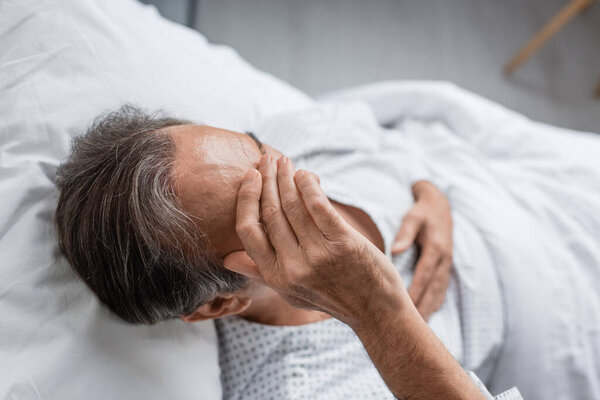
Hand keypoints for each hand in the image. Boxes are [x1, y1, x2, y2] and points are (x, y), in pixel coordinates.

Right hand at [228, 154, 407, 327]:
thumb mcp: (291, 293)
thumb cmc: (332, 297)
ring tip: (284, 162)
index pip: (249, 231)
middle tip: (266, 159)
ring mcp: (319, 255)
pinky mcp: (343, 243)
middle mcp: (294, 267)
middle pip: (271, 212)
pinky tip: (305, 174)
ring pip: (293, 206)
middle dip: (266, 180)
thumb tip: (228, 258)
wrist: (376, 311)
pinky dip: (309, 185)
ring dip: (286, 178)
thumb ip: (260, 273)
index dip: (246, 199)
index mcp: (276, 277)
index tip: (250, 177)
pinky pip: (319, 206)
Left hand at [391, 181, 452, 320]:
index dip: (414, 294)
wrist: (440, 204)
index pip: (423, 277)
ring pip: (438, 293)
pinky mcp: (444, 268)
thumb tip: (395, 251)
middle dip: (422, 310)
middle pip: (432, 291)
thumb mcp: (413, 217)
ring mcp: (446, 265)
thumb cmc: (422, 211)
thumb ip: (405, 233)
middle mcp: (443, 260)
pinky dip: (433, 303)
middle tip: (409, 330)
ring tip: (416, 330)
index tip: (403, 310)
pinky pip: (440, 290)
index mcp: (435, 249)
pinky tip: (425, 316)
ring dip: (428, 310)